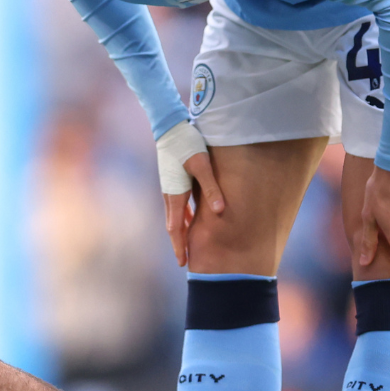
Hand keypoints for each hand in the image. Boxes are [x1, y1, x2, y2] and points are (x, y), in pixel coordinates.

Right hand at [163, 149, 225, 267]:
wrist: (169, 128)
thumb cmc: (187, 144)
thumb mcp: (202, 165)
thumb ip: (212, 188)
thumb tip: (220, 211)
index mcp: (176, 194)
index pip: (176, 228)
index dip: (179, 246)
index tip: (182, 262)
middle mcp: (169, 195)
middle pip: (173, 225)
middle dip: (179, 243)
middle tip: (184, 260)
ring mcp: (169, 188)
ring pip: (174, 216)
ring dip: (180, 231)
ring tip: (188, 244)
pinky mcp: (171, 181)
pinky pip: (176, 206)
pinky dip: (182, 217)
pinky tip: (190, 218)